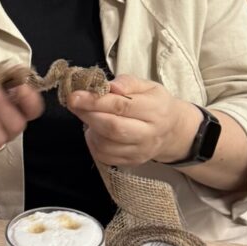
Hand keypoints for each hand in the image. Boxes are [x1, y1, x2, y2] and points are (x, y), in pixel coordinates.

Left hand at [65, 75, 202, 166]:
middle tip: (74, 103)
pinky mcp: (132, 162)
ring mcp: (141, 151)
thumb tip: (109, 86)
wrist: (172, 131)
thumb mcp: (147, 86)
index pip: (122, 106)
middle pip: (113, 128)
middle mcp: (150, 134)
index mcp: (156, 109)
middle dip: (88, 115)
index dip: (95, 101)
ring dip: (90, 129)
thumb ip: (127, 83)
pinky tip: (95, 130)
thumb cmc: (155, 103)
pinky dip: (93, 143)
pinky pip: (105, 156)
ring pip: (107, 145)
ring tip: (87, 115)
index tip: (74, 95)